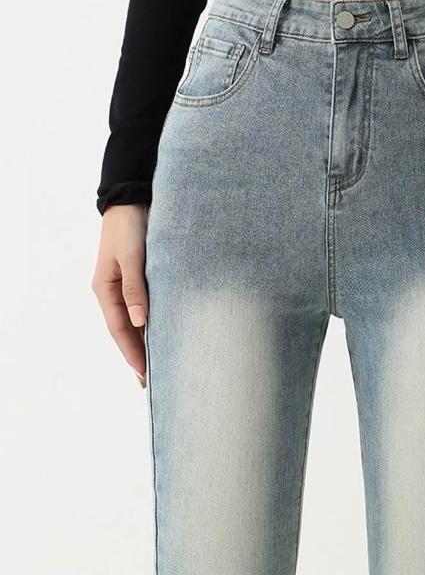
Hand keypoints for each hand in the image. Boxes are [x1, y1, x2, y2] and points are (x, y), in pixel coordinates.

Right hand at [92, 203, 148, 387]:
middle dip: (138, 355)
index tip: (145, 375)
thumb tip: (140, 322)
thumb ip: (135, 288)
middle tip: (153, 382)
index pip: (120, 330)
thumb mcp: (131, 257)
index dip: (132, 353)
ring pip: (135, 321)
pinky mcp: (139, 278)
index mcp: (105, 290)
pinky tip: (162, 333)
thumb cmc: (130, 227)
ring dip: (145, 342)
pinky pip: (144, 307)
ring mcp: (125, 286)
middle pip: (126, 331)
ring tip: (159, 364)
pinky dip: (152, 323)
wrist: (132, 200)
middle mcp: (113, 292)